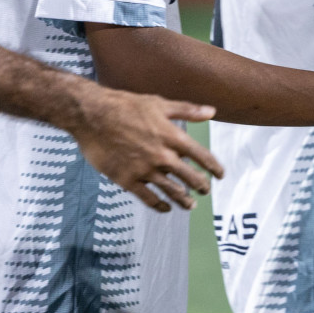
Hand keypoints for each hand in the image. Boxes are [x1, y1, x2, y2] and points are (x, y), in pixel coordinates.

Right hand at [70, 87, 223, 212]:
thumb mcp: (159, 103)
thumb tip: (212, 112)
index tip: (220, 175)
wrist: (93, 115)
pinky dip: (159, 205)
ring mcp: (144, 169)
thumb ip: (187, 110)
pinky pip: (147, 197)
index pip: (201, 156)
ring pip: (171, 190)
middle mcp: (161, 155)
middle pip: (189, 176)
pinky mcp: (127, 180)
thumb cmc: (126, 105)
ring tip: (190, 205)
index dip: (213, 167)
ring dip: (183, 199)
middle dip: (201, 186)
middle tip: (205, 190)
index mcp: (172, 136)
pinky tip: (165, 208)